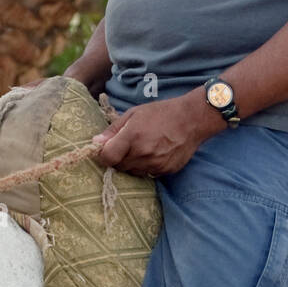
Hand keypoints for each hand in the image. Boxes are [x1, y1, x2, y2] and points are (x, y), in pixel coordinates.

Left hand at [92, 92, 222, 176]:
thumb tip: (95, 142)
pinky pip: (148, 174)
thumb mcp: (134, 113)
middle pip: (119, 166)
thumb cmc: (161, 112)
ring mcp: (155, 164)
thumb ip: (113, 129)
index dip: (103, 155)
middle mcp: (143, 153)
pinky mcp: (165, 171)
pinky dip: (146, 166)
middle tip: (126, 146)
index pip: (107, 157)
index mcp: (133, 136)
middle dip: (118, 158)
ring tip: (142, 148)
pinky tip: (154, 153)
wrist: (192, 119)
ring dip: (132, 163)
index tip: (106, 150)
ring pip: (133, 172)